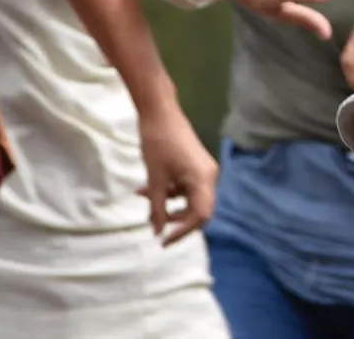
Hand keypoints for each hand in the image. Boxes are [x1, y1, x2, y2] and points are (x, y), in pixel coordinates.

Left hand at [136, 103, 217, 245]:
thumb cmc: (158, 144)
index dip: (183, 232)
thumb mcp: (155, 178)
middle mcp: (209, 176)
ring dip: (167, 202)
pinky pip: (186, 186)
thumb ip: (157, 208)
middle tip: (152, 222)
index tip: (164, 241)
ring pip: (188, 197)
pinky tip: (148, 187)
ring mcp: (203, 170)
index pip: (200, 216)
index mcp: (203, 180)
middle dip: (174, 218)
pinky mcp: (195, 165)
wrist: (160, 112)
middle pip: (197, 209)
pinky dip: (169, 190)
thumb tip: (157, 232)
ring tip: (144, 196)